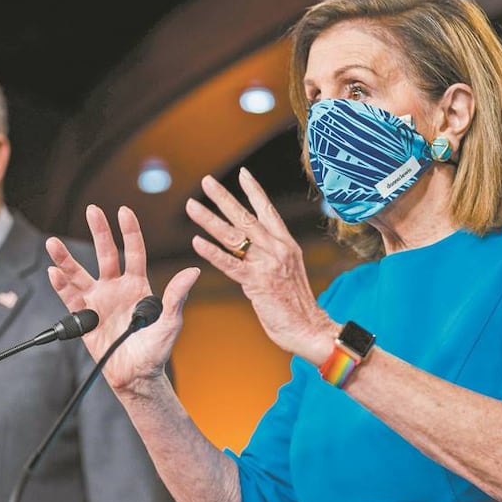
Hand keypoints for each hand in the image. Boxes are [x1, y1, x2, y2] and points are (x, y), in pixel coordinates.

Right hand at [46, 205, 200, 392]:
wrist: (137, 375)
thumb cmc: (156, 350)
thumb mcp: (171, 322)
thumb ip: (177, 296)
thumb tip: (194, 271)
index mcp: (138, 285)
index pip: (133, 252)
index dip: (129, 232)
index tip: (124, 211)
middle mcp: (116, 288)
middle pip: (105, 254)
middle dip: (99, 231)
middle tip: (92, 209)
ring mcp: (98, 301)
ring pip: (79, 274)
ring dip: (66, 259)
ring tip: (52, 243)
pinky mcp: (85, 318)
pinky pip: (70, 298)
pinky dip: (61, 286)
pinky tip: (53, 272)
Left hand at [186, 168, 335, 363]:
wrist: (311, 328)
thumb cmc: (298, 306)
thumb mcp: (288, 273)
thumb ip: (271, 259)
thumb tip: (253, 252)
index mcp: (286, 244)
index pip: (268, 211)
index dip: (254, 191)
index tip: (242, 173)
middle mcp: (277, 249)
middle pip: (245, 217)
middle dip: (223, 197)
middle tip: (206, 180)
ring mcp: (267, 264)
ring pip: (233, 236)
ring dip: (209, 219)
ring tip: (191, 205)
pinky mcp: (257, 282)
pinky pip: (229, 264)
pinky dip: (212, 253)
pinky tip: (196, 242)